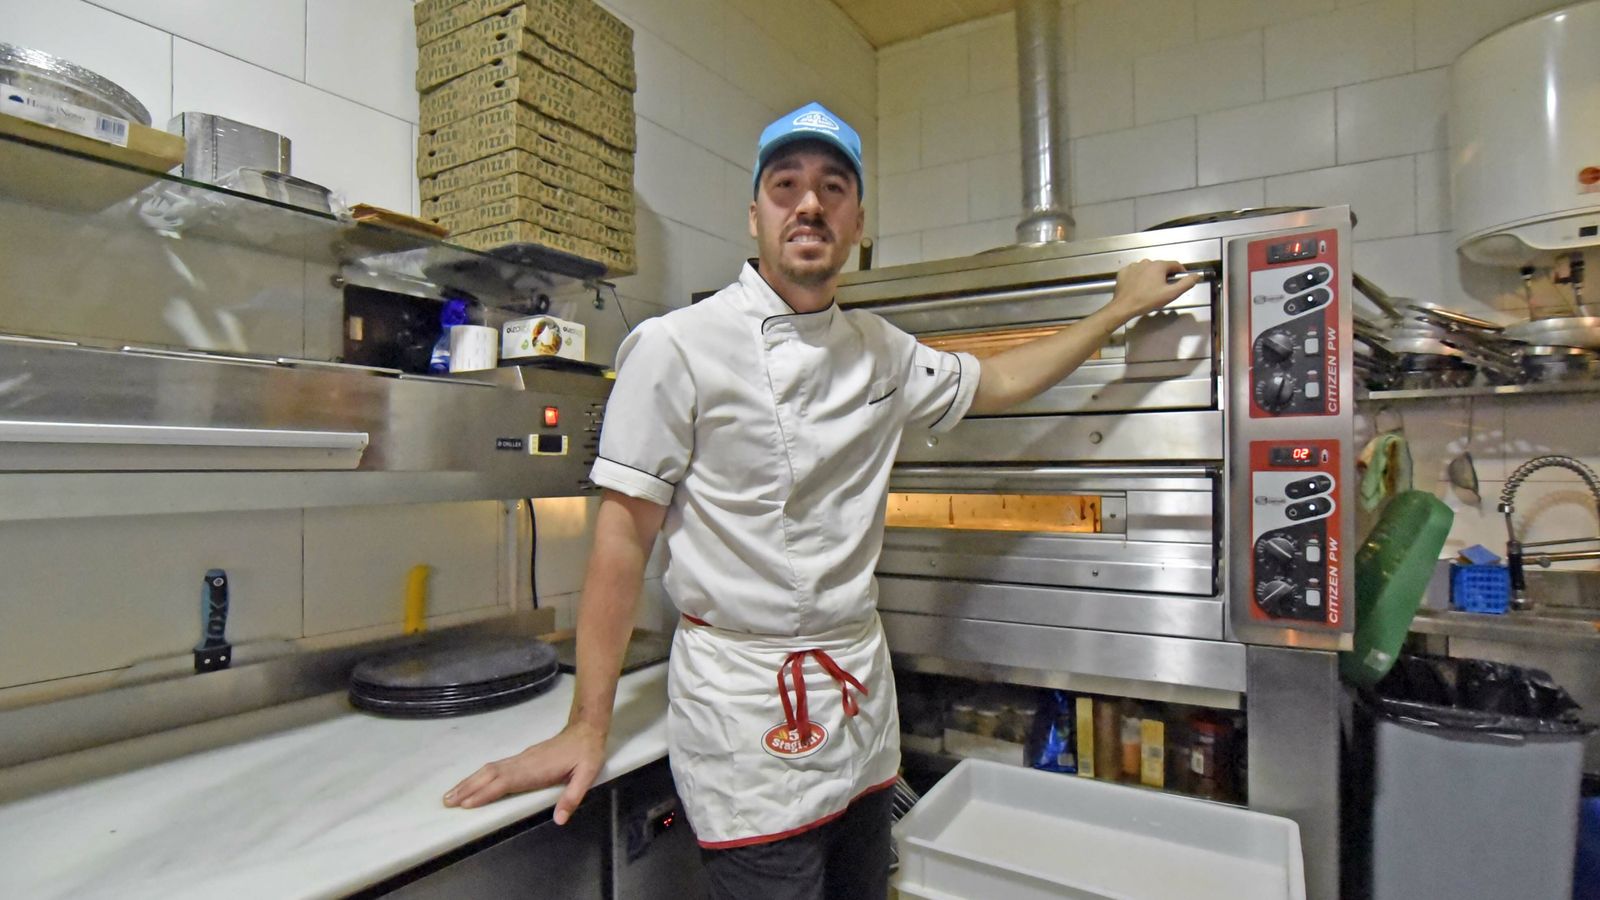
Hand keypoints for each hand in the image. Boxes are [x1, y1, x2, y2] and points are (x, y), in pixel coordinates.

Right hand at [442, 721, 605, 822]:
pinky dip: (479, 776)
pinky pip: (495, 767)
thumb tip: (559, 819)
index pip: (505, 782)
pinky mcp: (521, 758)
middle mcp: (523, 763)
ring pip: (489, 769)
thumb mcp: (586, 775)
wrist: (586, 730)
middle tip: (447, 801)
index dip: (486, 793)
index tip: (466, 804)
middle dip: (467, 788)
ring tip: (451, 794)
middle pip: (489, 775)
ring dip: (469, 781)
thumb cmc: (586, 754)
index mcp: (535, 769)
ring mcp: (520, 759)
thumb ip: (573, 797)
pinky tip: (472, 783)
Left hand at [1106, 259, 1202, 322]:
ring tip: (1151, 289)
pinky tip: (1139, 287)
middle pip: (1161, 267)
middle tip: (1165, 289)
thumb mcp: (1171, 294)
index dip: (1181, 272)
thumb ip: (1186, 283)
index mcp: (1159, 266)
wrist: (1124, 306)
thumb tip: (1196, 276)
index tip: (1181, 279)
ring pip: (1148, 269)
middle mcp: (1146, 262)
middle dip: (1165, 276)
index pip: (1175, 265)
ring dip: (1152, 276)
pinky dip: (1139, 277)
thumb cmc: (1148, 300)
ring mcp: (1133, 266)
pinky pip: (1135, 272)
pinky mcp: (1124, 272)